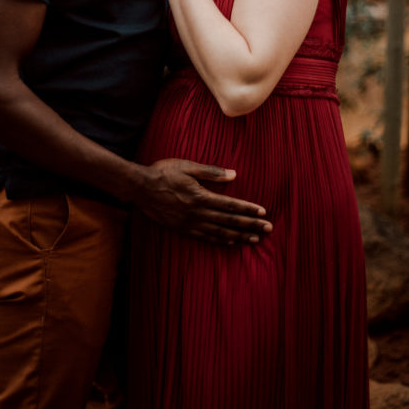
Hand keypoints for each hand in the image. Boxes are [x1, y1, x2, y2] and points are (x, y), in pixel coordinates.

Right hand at [134, 158, 272, 243]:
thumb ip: (211, 172)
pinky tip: (231, 242)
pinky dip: (221, 241)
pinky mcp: (183, 228)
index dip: (248, 209)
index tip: (263, 212)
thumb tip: (233, 174)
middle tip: (268, 228)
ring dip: (240, 236)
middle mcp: (198, 213)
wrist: (140, 188)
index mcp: (201, 197)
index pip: (231, 205)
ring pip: (220, 232)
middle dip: (251, 225)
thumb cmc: (164, 172)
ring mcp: (190, 223)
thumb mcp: (187, 167)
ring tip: (255, 239)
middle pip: (230, 221)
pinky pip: (206, 237)